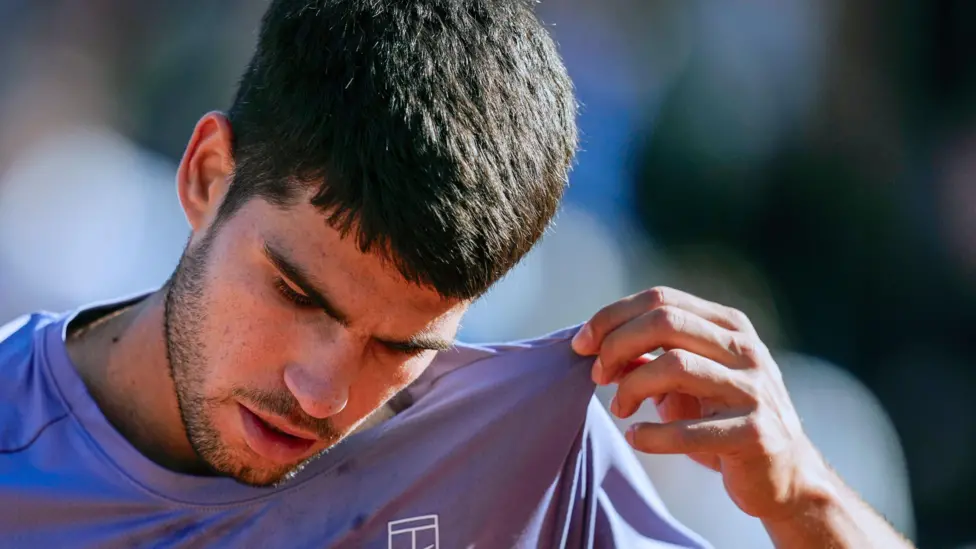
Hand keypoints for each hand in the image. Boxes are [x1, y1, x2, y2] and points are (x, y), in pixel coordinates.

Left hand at [572, 287, 827, 520]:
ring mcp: (754, 390)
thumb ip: (648, 357)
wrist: (784, 476)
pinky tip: (638, 438)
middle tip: (597, 375)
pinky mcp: (755, 434)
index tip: (582, 344)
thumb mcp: (686, 381)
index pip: (662, 299)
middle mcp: (745, 350)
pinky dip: (652, 435)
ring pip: (674, 365)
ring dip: (632, 386)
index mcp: (729, 326)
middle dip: (616, 344)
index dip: (613, 316)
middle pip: (664, 321)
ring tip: (619, 408)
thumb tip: (597, 345)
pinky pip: (689, 430)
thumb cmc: (723, 420)